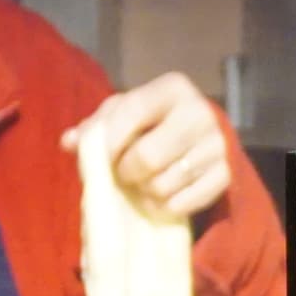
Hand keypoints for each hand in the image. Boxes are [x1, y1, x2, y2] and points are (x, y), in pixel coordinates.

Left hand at [64, 72, 231, 222]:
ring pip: (164, 185)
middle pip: (148, 157)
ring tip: (141, 184)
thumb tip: (69, 142)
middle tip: (123, 174)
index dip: (111, 139)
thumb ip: (95, 126)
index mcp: (173, 88)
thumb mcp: (122, 114)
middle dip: (126, 172)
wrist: (197, 136)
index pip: (133, 111)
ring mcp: (218, 145)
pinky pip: (183, 204)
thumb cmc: (149, 122)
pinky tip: (158, 198)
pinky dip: (163, 207)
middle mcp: (201, 112)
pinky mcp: (226, 175)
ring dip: (144, 192)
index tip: (105, 156)